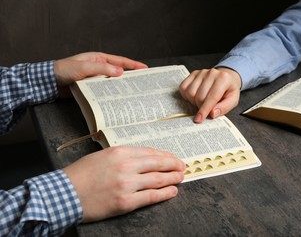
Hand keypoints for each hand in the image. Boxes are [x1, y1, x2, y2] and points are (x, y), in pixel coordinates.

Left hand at [54, 52, 147, 96]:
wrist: (49, 82)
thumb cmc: (64, 70)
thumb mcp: (84, 67)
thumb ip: (102, 69)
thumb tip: (120, 72)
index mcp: (98, 58)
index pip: (119, 61)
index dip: (133, 64)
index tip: (145, 68)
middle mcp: (99, 67)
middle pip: (118, 71)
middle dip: (131, 75)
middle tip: (143, 81)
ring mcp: (95, 78)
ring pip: (113, 82)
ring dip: (121, 86)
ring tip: (133, 91)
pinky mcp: (91, 87)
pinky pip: (104, 90)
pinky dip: (111, 93)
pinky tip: (117, 98)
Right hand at [62, 146, 184, 221]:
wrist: (64, 193)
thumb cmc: (81, 174)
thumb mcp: (102, 155)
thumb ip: (124, 155)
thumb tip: (145, 158)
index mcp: (120, 152)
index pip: (150, 152)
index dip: (165, 155)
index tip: (172, 158)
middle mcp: (126, 166)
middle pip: (157, 164)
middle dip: (173, 165)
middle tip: (182, 166)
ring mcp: (126, 184)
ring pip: (158, 179)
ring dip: (173, 178)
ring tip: (181, 177)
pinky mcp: (125, 202)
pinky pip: (151, 196)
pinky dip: (164, 193)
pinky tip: (173, 191)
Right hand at [179, 67, 241, 122]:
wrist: (226, 77)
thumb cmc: (229, 90)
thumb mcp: (233, 100)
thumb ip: (224, 108)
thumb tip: (212, 113)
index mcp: (223, 79)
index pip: (211, 98)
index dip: (204, 110)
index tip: (198, 119)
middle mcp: (211, 73)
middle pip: (199, 97)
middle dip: (201, 107)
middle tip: (206, 107)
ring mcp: (201, 72)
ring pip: (190, 93)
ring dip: (194, 101)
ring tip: (202, 100)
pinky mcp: (193, 73)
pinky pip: (183, 88)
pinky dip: (187, 96)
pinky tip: (195, 95)